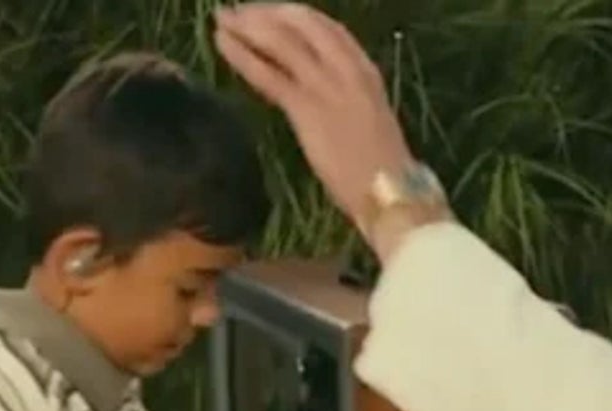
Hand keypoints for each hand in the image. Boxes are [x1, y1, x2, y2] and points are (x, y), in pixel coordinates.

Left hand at [213, 3, 413, 232]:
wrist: (389, 191)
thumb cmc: (382, 170)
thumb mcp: (369, 122)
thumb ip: (347, 102)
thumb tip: (322, 97)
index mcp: (365, 71)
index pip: (327, 28)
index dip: (295, 15)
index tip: (271, 14)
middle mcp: (347, 69)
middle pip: (302, 24)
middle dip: (267, 13)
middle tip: (239, 13)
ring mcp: (326, 86)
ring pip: (282, 41)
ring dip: (248, 26)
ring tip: (223, 20)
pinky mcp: (307, 108)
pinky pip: (268, 73)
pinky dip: (242, 54)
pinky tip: (222, 43)